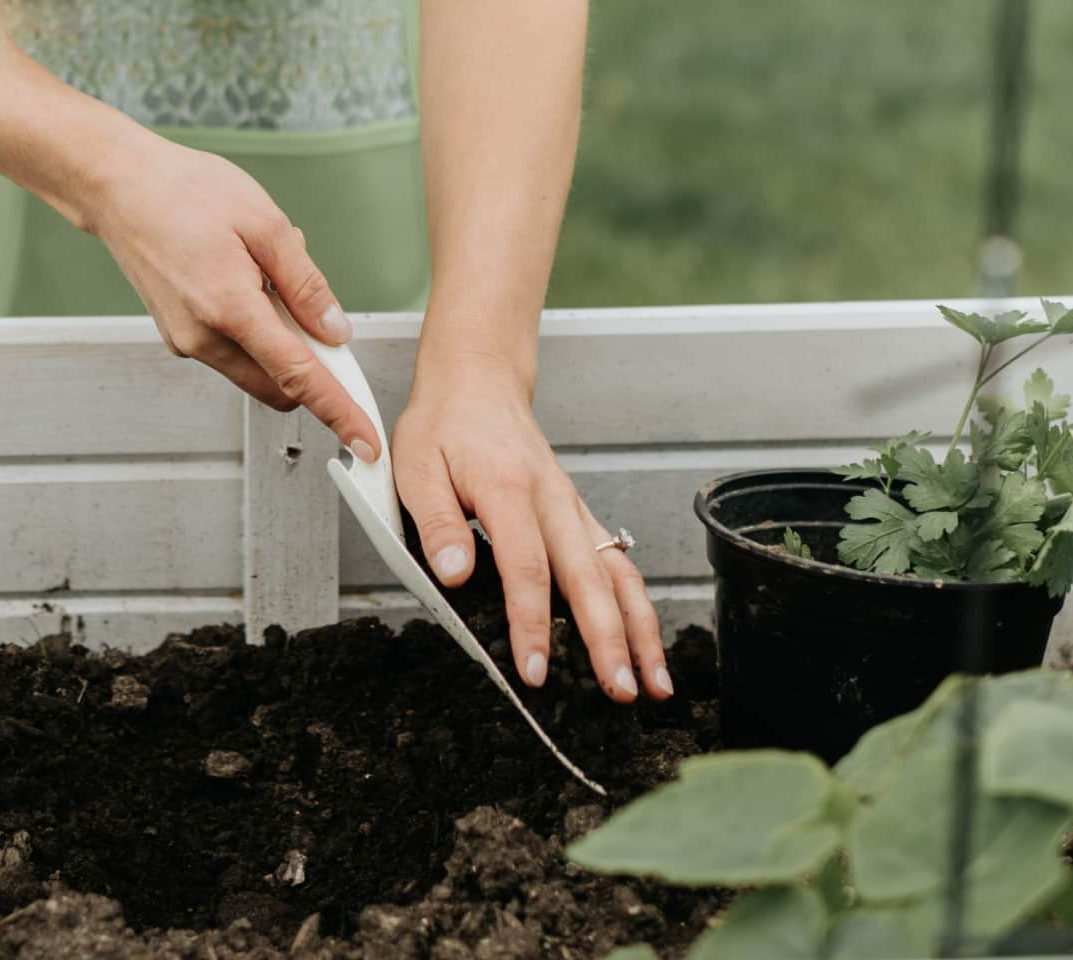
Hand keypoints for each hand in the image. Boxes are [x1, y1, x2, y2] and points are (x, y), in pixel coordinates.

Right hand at [87, 134, 383, 461]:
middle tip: (317, 309)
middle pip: (278, 385)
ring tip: (265, 270)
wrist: (119, 187)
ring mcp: (186, 341)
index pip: (298, 377)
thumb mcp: (264, 222)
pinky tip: (244, 277)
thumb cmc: (184, 191)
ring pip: (255, 368)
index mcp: (229, 308)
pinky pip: (232, 350)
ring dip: (279, 339)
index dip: (339, 412)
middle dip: (310, 364)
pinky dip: (254, 329)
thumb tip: (335, 331)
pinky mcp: (178, 335)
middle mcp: (203, 338)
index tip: (366, 443)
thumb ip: (305, 283)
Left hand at [391, 356, 672, 705]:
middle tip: (620, 691)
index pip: (527, 567)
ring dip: (640, 629)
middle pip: (588, 577)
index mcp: (508, 489)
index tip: (535, 671)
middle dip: (609, 639)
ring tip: (656, 684)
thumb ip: (438, 521)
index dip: (533, 624)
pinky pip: (617, 563)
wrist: (477, 381)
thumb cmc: (444, 425)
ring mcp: (572, 507)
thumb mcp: (417, 465)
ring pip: (617, 572)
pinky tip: (647, 644)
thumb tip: (453, 575)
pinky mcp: (579, 515)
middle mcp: (551, 500)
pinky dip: (637, 606)